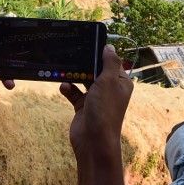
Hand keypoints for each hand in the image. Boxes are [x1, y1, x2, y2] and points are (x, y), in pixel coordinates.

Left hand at [0, 4, 13, 114]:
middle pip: (5, 41)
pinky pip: (5, 74)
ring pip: (8, 58)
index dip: (7, 25)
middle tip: (26, 48)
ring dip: (15, 63)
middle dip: (15, 44)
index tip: (19, 27)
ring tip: (21, 66)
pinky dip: (9, 78)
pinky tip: (10, 83)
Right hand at [59, 45, 132, 161]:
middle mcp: (109, 89)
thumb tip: (110, 47)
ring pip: (83, 80)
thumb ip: (109, 62)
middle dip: (85, 64)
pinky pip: (74, 92)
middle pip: (96, 70)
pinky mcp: (83, 106)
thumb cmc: (104, 110)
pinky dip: (68, 88)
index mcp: (120, 82)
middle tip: (73, 54)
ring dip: (74, 76)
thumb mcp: (108, 81)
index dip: (101, 54)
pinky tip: (63, 87)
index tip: (88, 43)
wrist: (93, 141)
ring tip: (65, 68)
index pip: (111, 63)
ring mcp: (95, 98)